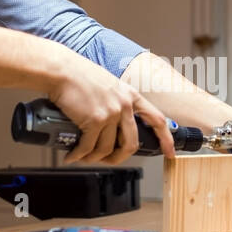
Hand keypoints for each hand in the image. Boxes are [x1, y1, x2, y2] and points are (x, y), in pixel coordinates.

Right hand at [47, 53, 175, 164]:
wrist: (61, 70)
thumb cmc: (78, 75)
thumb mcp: (108, 85)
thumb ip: (115, 102)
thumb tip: (112, 125)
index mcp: (130, 96)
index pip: (157, 120)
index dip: (166, 139)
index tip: (170, 152)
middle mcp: (124, 105)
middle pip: (131, 143)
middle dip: (119, 158)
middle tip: (108, 161)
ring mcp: (111, 113)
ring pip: (107, 149)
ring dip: (94, 158)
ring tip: (83, 157)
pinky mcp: (94, 120)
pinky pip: (89, 147)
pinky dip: (79, 155)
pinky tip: (72, 155)